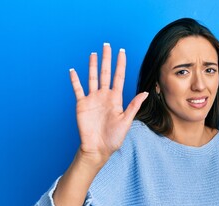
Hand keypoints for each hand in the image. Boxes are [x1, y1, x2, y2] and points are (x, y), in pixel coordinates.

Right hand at [69, 43, 147, 167]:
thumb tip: (145, 92)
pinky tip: (73, 70)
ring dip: (92, 66)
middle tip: (107, 45)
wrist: (98, 148)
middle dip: (107, 59)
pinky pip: (78, 89)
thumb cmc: (114, 137)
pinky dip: (75, 80)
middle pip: (105, 73)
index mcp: (116, 99)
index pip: (119, 77)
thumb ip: (134, 105)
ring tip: (93, 54)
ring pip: (92, 78)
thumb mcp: (126, 121)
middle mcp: (104, 96)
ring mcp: (92, 99)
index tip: (122, 51)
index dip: (120, 64)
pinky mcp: (82, 104)